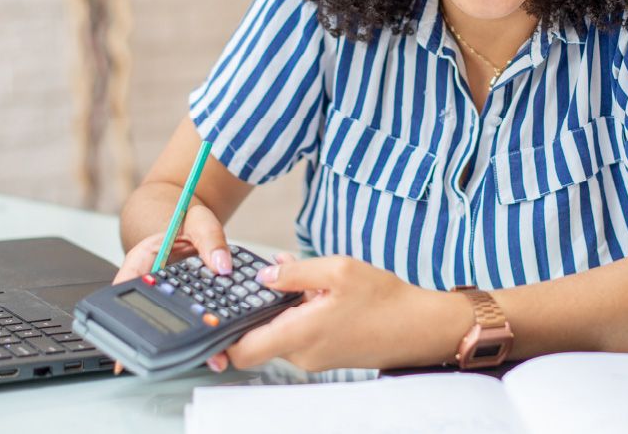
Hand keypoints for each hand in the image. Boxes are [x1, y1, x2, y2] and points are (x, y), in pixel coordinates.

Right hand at [110, 204, 234, 373]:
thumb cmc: (188, 221)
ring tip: (207, 358)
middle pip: (147, 314)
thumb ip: (211, 239)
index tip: (127, 341)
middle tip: (176, 358)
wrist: (192, 222)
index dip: (122, 318)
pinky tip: (215, 348)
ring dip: (184, 342)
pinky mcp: (182, 302)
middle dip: (159, 339)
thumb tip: (221, 265)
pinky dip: (200, 334)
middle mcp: (150, 281)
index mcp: (144, 259)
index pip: (126, 288)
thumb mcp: (200, 221)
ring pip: (169, 323)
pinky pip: (187, 320)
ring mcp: (165, 295)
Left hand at [218, 254, 462, 372]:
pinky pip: (297, 335)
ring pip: (278, 334)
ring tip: (292, 279)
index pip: (242, 351)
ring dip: (277, 310)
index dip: (220, 339)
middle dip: (252, 311)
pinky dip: (295, 314)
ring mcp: (314, 358)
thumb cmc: (386, 300)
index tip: (208, 320)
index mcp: (300, 334)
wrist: (420, 327)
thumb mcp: (338, 270)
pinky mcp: (325, 355)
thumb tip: (263, 275)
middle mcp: (302, 354)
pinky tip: (312, 291)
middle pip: (257, 339)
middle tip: (253, 281)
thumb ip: (295, 272)